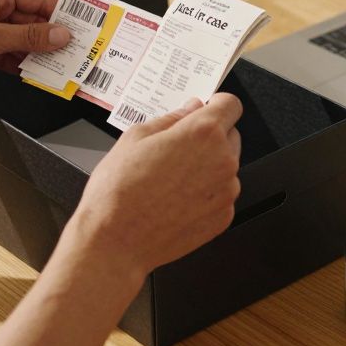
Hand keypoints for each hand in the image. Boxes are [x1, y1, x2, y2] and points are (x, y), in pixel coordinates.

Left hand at [0, 0, 71, 91]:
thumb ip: (28, 38)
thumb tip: (59, 35)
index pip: (39, 0)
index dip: (60, 16)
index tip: (80, 31)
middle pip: (33, 22)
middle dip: (50, 40)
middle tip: (73, 55)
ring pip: (23, 41)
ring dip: (37, 56)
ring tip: (57, 69)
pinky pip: (10, 54)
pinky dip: (21, 65)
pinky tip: (34, 75)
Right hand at [67, 94, 242, 281]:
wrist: (115, 242)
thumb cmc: (119, 191)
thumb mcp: (135, 137)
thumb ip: (171, 118)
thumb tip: (190, 109)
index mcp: (203, 133)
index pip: (231, 105)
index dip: (216, 104)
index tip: (206, 109)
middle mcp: (223, 161)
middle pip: (230, 135)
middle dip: (209, 135)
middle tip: (177, 148)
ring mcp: (226, 192)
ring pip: (226, 166)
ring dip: (208, 165)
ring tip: (171, 178)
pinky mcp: (223, 217)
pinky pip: (221, 194)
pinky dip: (206, 192)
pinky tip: (176, 198)